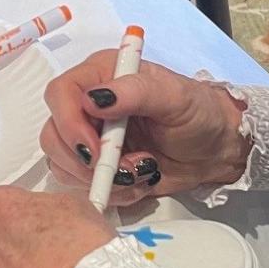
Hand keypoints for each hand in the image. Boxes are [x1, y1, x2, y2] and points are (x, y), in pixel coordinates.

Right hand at [39, 52, 250, 205]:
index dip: (69, 124)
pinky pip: (80, 185)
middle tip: (127, 169)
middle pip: (53, 135)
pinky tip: (138, 183)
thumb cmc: (199, 114)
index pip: (60, 94)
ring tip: (141, 174)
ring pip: (62, 164)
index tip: (95, 149)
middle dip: (86, 161)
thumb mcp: (174, 97)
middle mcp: (87, 106)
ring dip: (101, 179)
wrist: (214, 150)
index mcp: (100, 76)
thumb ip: (135, 92)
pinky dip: (109, 191)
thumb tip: (94, 99)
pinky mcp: (94, 167)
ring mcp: (88, 138)